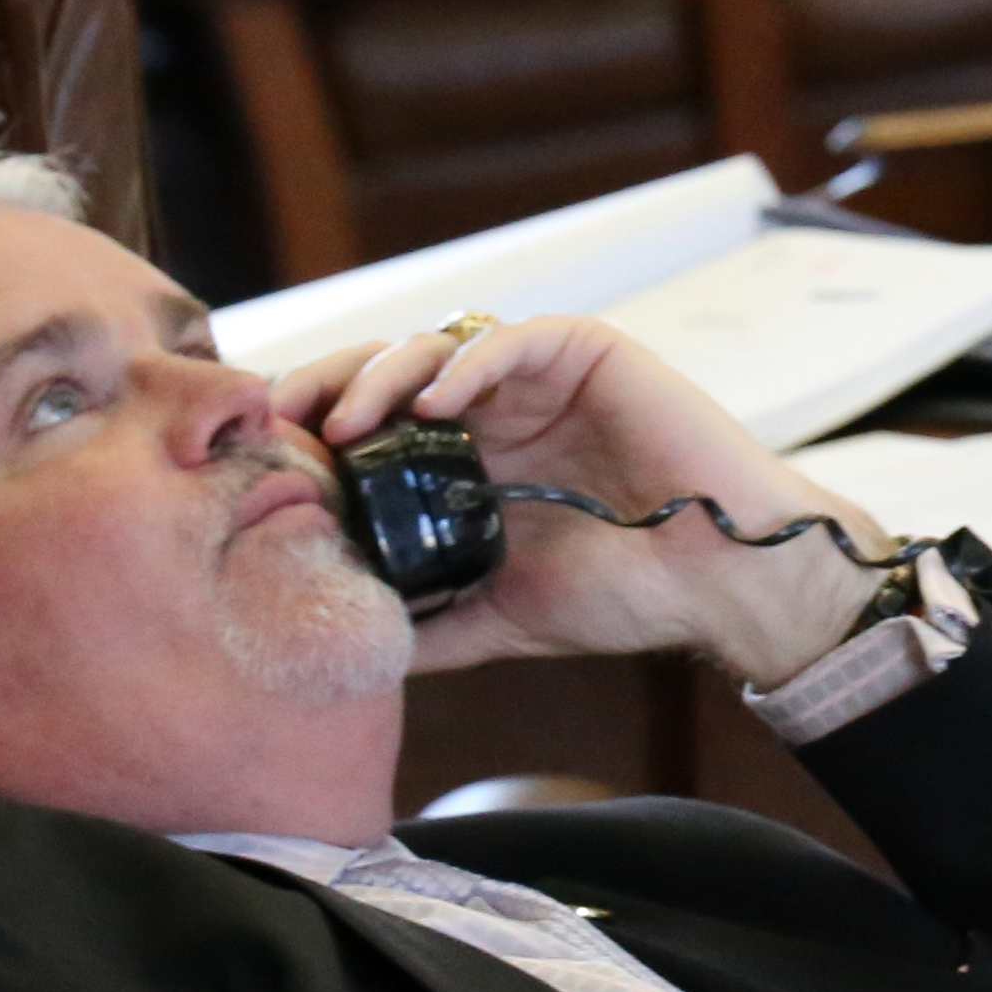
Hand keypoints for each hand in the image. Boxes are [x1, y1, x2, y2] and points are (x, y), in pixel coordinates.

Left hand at [275, 314, 894, 685]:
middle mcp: (501, 410)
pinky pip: (511, 337)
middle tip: (280, 422)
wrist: (724, 583)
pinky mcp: (588, 352)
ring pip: (437, 346)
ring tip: (347, 419)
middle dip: (326, 388)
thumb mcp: (503, 616)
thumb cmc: (629, 596)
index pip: (377, 427)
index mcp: (476, 461)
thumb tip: (351, 654)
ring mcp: (541, 377)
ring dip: (381, 374)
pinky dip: (465, 362)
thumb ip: (432, 623)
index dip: (318, 434)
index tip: (268, 463)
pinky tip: (434, 402)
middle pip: (389, 373)